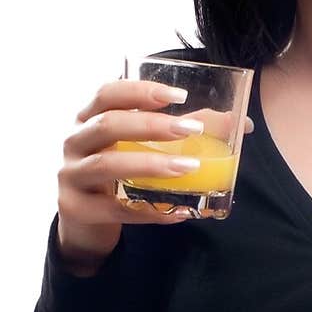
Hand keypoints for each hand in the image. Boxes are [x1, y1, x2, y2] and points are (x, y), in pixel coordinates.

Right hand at [57, 77, 253, 274]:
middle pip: (109, 125)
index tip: (179, 96)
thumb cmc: (118, 176)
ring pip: (107, 164)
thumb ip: (180, 133)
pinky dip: (149, 210)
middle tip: (191, 130)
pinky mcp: (75, 208)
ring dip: (151, 165)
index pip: (109, 93)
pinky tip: (178, 211)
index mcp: (89, 118)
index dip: (141, 90)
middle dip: (152, 126)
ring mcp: (71, 175)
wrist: (83, 221)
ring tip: (189, 167)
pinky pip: (114, 209)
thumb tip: (241, 123)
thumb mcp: (139, 148)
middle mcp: (75, 141)